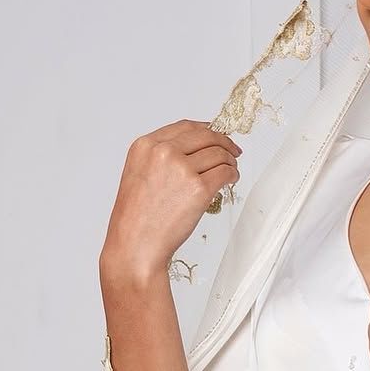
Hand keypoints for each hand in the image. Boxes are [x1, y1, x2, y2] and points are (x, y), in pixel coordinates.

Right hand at [100, 119, 241, 278]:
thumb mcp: (138, 174)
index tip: (216, 135)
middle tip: (233, 151)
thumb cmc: (136, 217)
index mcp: (145, 145)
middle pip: (206, 136)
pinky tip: (231, 180)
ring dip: (230, 161)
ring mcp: (182, 169)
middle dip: (223, 142)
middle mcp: (163, 152)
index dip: (206, 129)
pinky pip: (226, 172)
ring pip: (219, 154)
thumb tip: (193, 149)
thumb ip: (161, 157)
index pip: (185, 126)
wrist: (136, 244)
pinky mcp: (199, 188)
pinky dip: (233, 175)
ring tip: (231, 170)